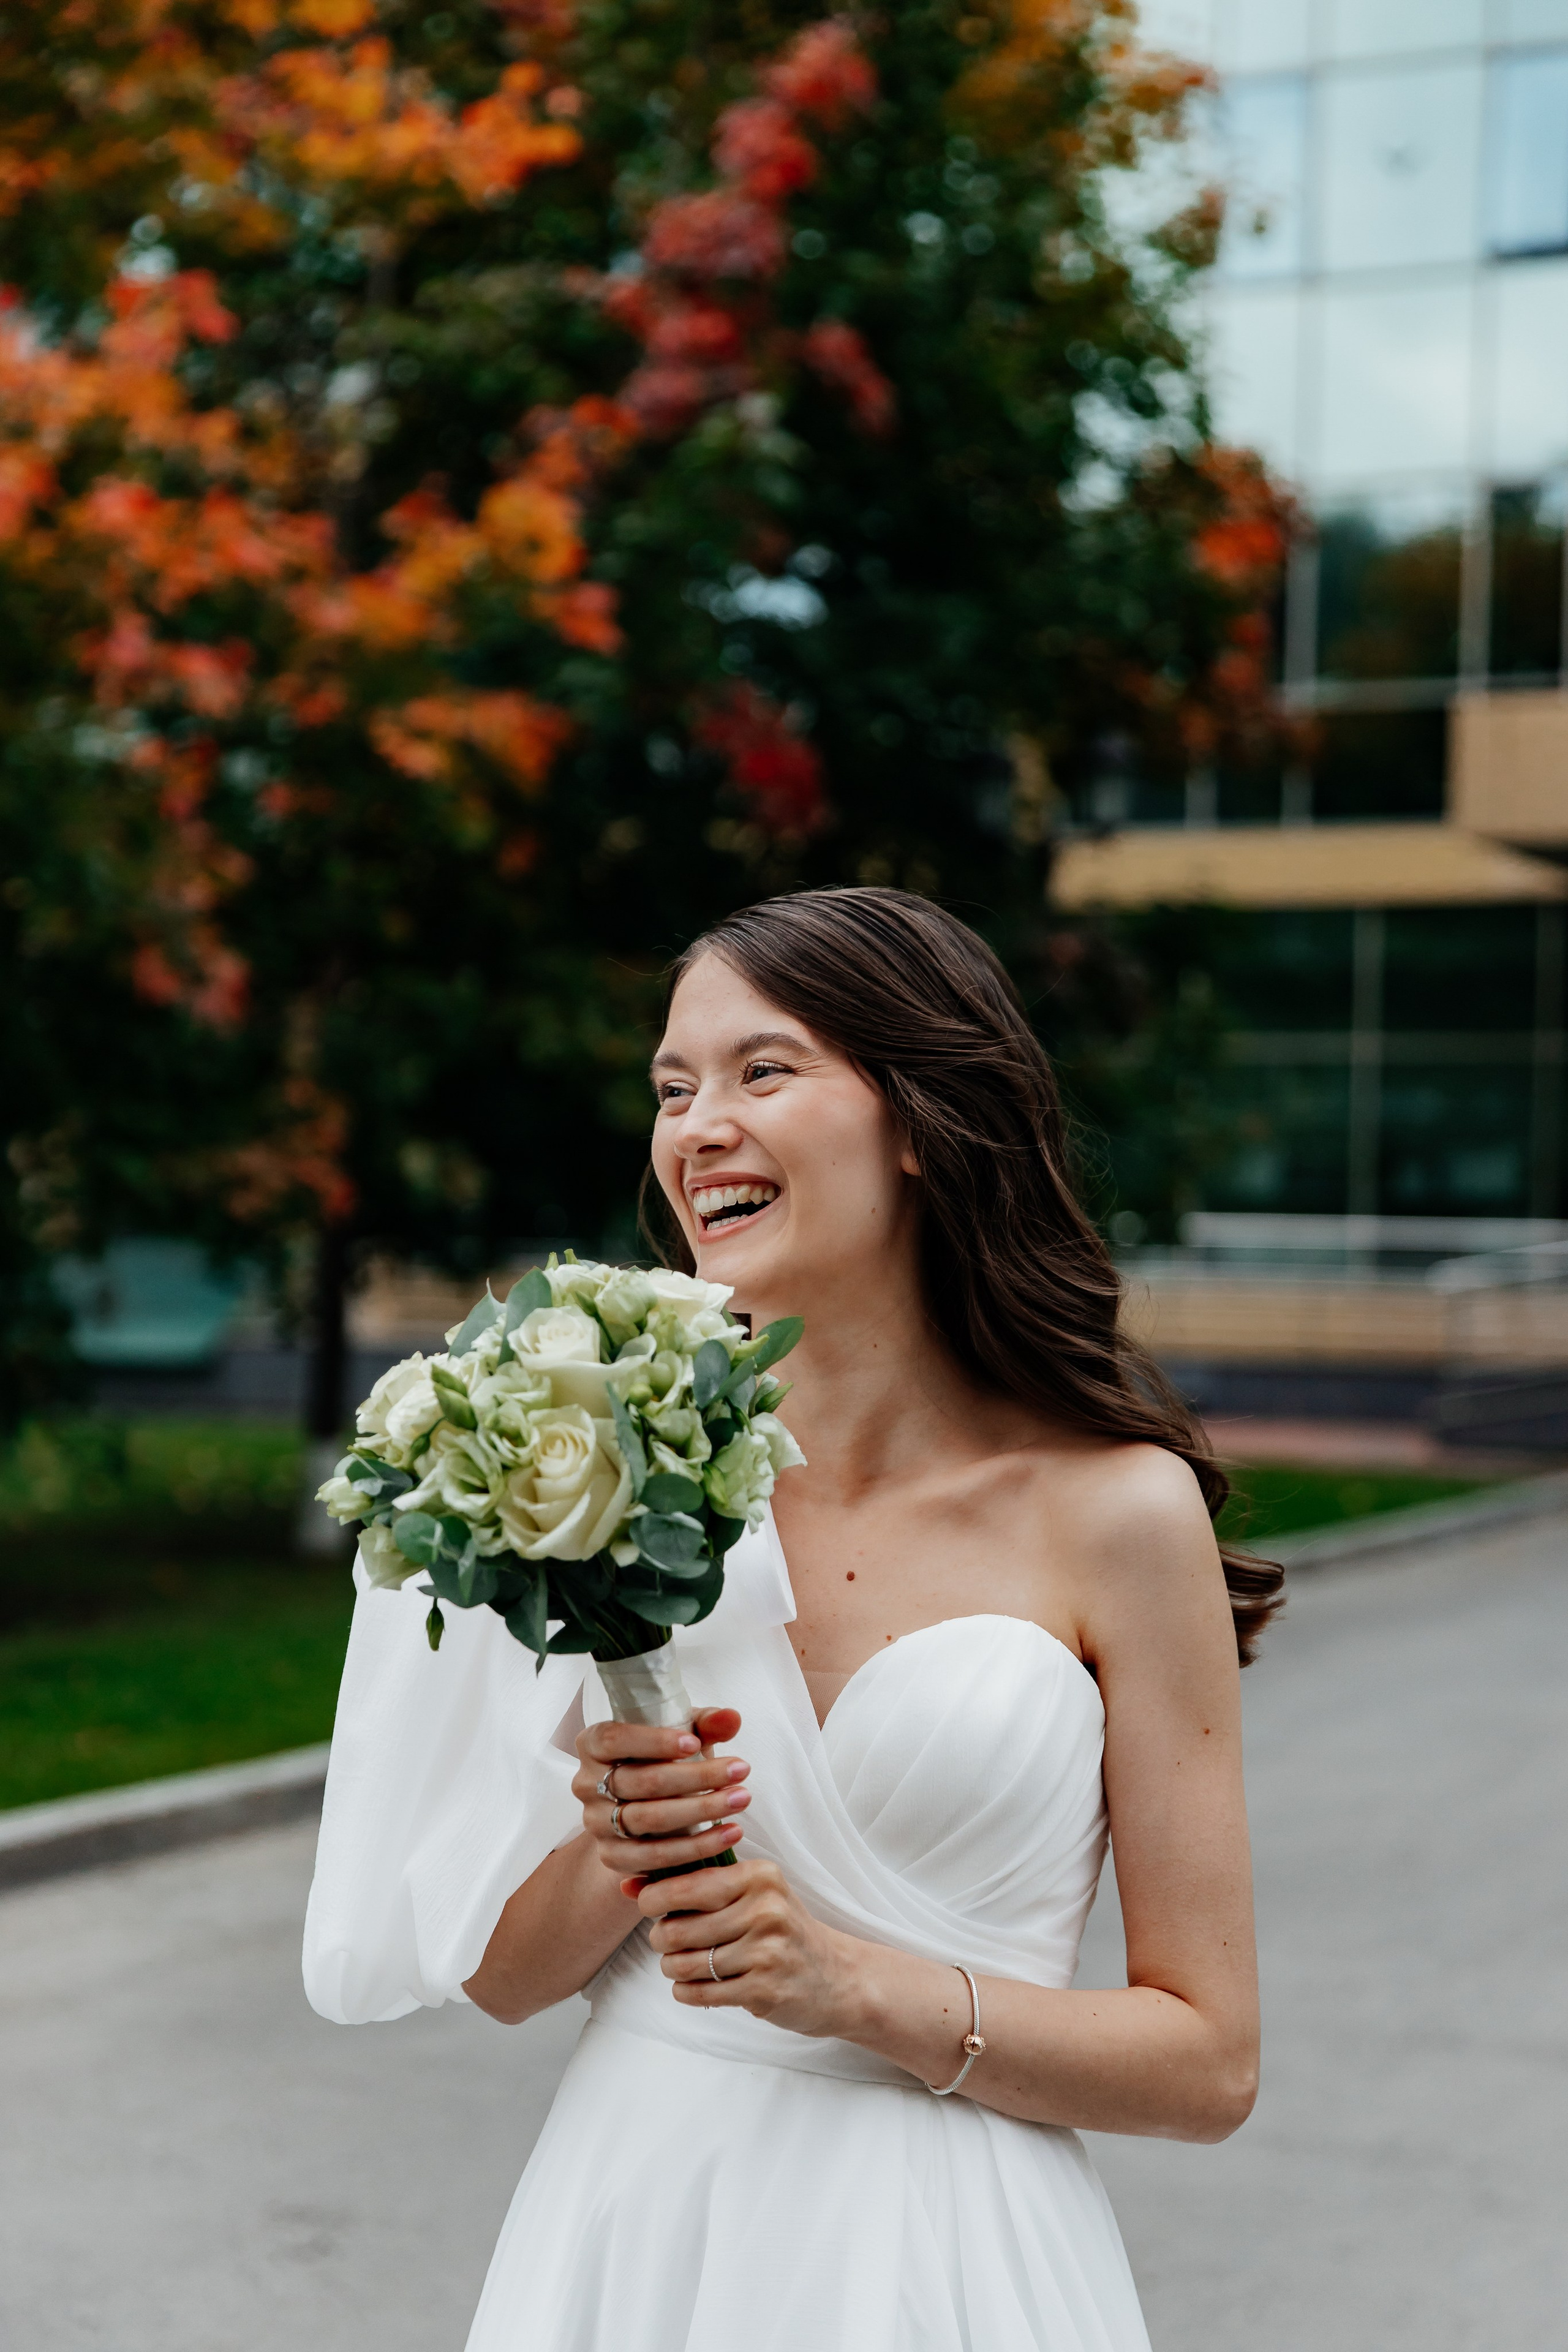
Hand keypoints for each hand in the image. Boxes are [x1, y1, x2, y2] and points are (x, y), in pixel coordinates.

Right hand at [573, 1707, 749, 1880]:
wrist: (643, 1807)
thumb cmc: (661, 1760)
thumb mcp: (679, 1736)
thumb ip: (704, 1724)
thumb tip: (732, 1718)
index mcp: (593, 1744)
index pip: (615, 1739)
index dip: (654, 1741)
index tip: (695, 1743)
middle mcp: (587, 1784)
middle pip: (642, 1781)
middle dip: (697, 1777)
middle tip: (741, 1770)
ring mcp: (597, 1824)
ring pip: (649, 1819)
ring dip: (702, 1810)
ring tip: (741, 1799)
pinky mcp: (613, 1857)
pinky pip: (654, 1856)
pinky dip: (695, 1847)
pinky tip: (727, 1834)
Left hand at [633, 1855, 862, 2039]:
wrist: (835, 1978)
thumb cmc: (779, 1929)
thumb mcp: (748, 1895)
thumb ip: (690, 1885)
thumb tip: (626, 1884)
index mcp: (759, 1876)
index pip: (683, 1884)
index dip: (653, 1899)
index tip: (652, 1908)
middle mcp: (765, 1909)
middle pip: (676, 1928)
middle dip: (661, 1940)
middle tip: (669, 1942)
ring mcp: (768, 1951)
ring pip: (683, 1963)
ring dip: (672, 1969)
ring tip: (683, 1965)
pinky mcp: (765, 1989)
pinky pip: (700, 1993)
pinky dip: (686, 1992)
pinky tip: (696, 1986)